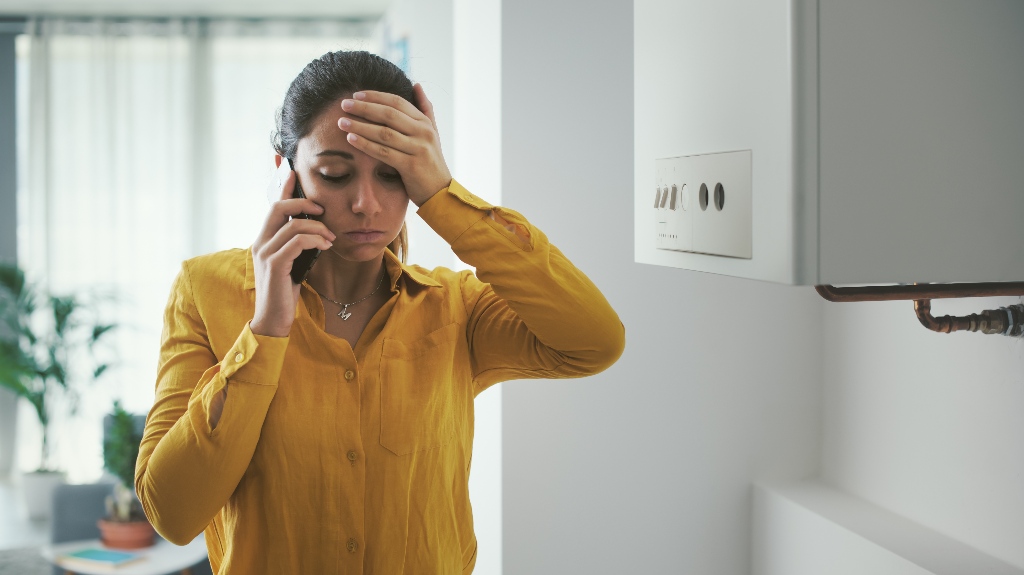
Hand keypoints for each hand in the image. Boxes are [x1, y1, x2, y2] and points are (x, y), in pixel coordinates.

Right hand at [249, 159, 335, 336]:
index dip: (283, 187)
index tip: (293, 171)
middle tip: (322, 209)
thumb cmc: (285, 292)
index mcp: (264, 240)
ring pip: (292, 225)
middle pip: (278, 208)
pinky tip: (326, 247)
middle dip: (303, 202)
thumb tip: (316, 230)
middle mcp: (260, 242)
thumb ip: (298, 245)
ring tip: (331, 238)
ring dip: (317, 228)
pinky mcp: (274, 265)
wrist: (273, 320)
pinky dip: (315, 240)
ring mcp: (265, 253)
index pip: (273, 207)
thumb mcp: (293, 262)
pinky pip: (297, 242)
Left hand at [337, 83, 451, 206]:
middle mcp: (423, 132)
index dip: (375, 96)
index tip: (356, 95)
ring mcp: (418, 149)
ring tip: (342, 122)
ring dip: (360, 126)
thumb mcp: (432, 133)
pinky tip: (351, 139)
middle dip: (364, 108)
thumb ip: (425, 109)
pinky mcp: (411, 166)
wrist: (439, 191)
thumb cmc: (430, 162)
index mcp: (424, 122)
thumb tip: (416, 85)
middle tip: (344, 104)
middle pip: (388, 114)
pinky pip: (384, 152)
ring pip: (384, 133)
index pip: (397, 102)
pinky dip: (366, 145)